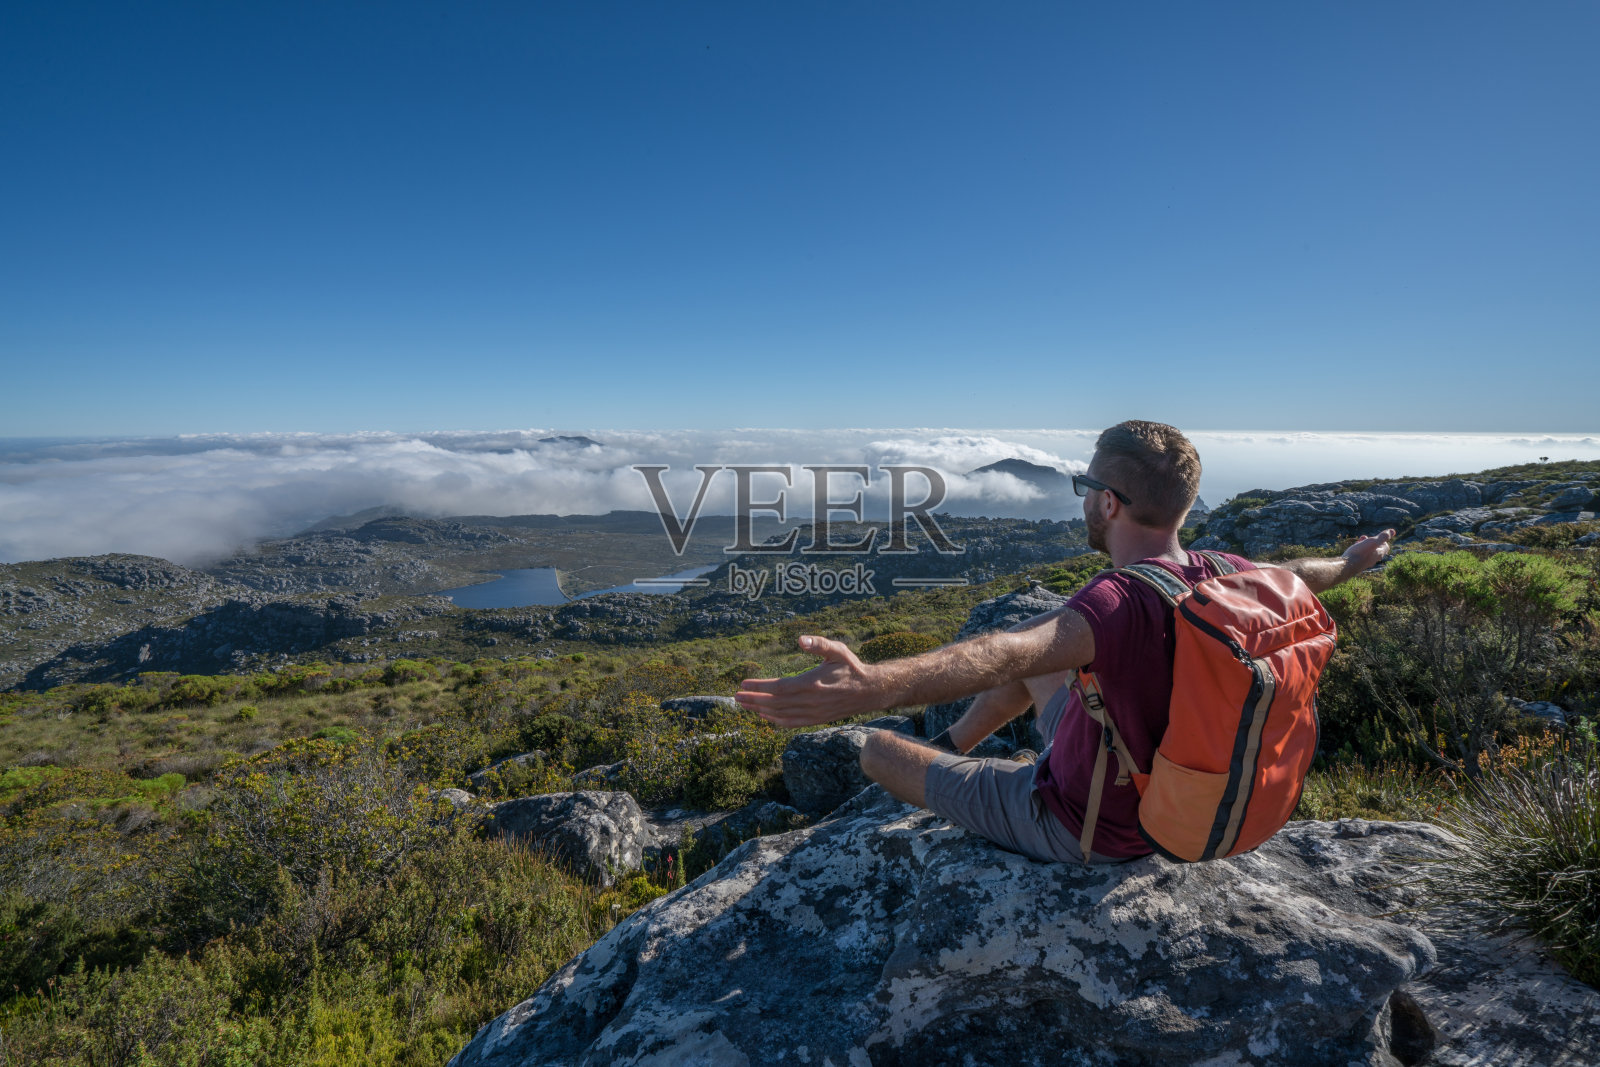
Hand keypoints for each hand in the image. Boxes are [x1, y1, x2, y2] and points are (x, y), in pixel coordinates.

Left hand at [735, 634, 886, 726]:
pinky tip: (765, 717)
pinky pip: (792, 723)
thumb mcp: (838, 650)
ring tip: (744, 705)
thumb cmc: (851, 668)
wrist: (870, 691)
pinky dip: (776, 721)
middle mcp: (810, 701)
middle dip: (754, 699)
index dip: (760, 687)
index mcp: (812, 683)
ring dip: (760, 710)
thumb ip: (819, 644)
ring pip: (781, 714)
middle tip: (735, 696)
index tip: (743, 684)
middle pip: (775, 703)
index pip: (779, 687)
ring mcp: (813, 713)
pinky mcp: (816, 719)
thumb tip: (800, 639)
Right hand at [1342, 529, 1394, 575]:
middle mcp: (1374, 559)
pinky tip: (1353, 549)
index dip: (1382, 540)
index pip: (1386, 547)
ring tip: (1358, 541)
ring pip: (1368, 552)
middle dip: (1371, 542)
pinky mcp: (1358, 564)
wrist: (1347, 566)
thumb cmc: (1360, 553)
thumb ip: (1383, 537)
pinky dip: (1359, 550)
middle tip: (1366, 538)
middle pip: (1377, 549)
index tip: (1376, 537)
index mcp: (1379, 554)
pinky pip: (1361, 555)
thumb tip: (1393, 531)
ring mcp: (1365, 562)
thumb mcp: (1373, 542)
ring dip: (1364, 545)